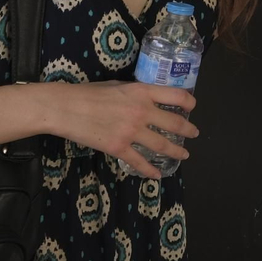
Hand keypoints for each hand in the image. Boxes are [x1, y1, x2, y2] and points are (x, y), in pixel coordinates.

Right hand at [49, 81, 198, 177]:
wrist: (66, 108)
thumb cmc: (89, 93)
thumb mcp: (118, 86)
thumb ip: (136, 93)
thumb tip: (147, 100)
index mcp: (142, 92)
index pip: (177, 96)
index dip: (189, 102)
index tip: (192, 107)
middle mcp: (142, 111)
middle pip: (174, 123)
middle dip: (188, 130)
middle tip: (194, 134)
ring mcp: (131, 131)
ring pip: (162, 145)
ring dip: (176, 151)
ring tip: (184, 154)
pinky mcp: (119, 148)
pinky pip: (139, 162)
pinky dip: (150, 170)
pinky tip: (157, 175)